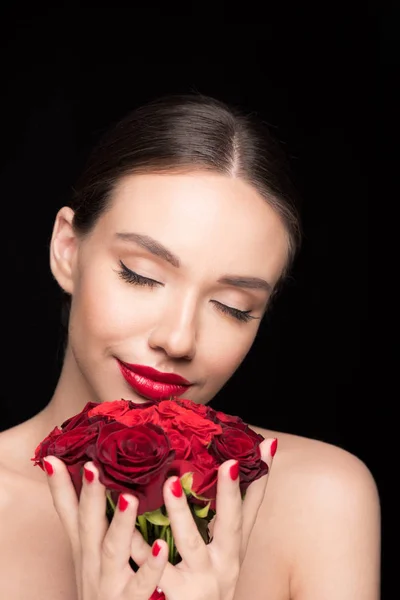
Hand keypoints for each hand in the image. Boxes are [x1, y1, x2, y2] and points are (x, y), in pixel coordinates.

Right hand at [43, 456, 167, 599]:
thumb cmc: (102, 590)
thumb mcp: (88, 557)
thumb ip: (89, 524)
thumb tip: (89, 488)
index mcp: (85, 548)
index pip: (69, 512)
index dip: (60, 486)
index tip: (53, 458)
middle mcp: (93, 562)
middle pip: (88, 525)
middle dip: (89, 496)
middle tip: (92, 466)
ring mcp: (110, 582)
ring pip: (113, 550)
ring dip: (121, 523)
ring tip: (130, 497)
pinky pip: (141, 583)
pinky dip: (149, 565)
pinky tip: (160, 547)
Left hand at [130, 437, 275, 599]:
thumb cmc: (208, 584)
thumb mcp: (225, 554)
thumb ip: (229, 515)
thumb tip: (245, 466)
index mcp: (233, 548)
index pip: (251, 507)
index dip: (259, 479)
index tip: (266, 445)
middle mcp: (223, 563)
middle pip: (231, 525)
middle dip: (230, 493)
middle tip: (229, 464)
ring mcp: (201, 581)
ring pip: (191, 542)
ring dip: (182, 512)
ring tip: (171, 483)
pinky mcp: (177, 598)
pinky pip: (157, 572)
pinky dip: (144, 552)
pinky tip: (131, 532)